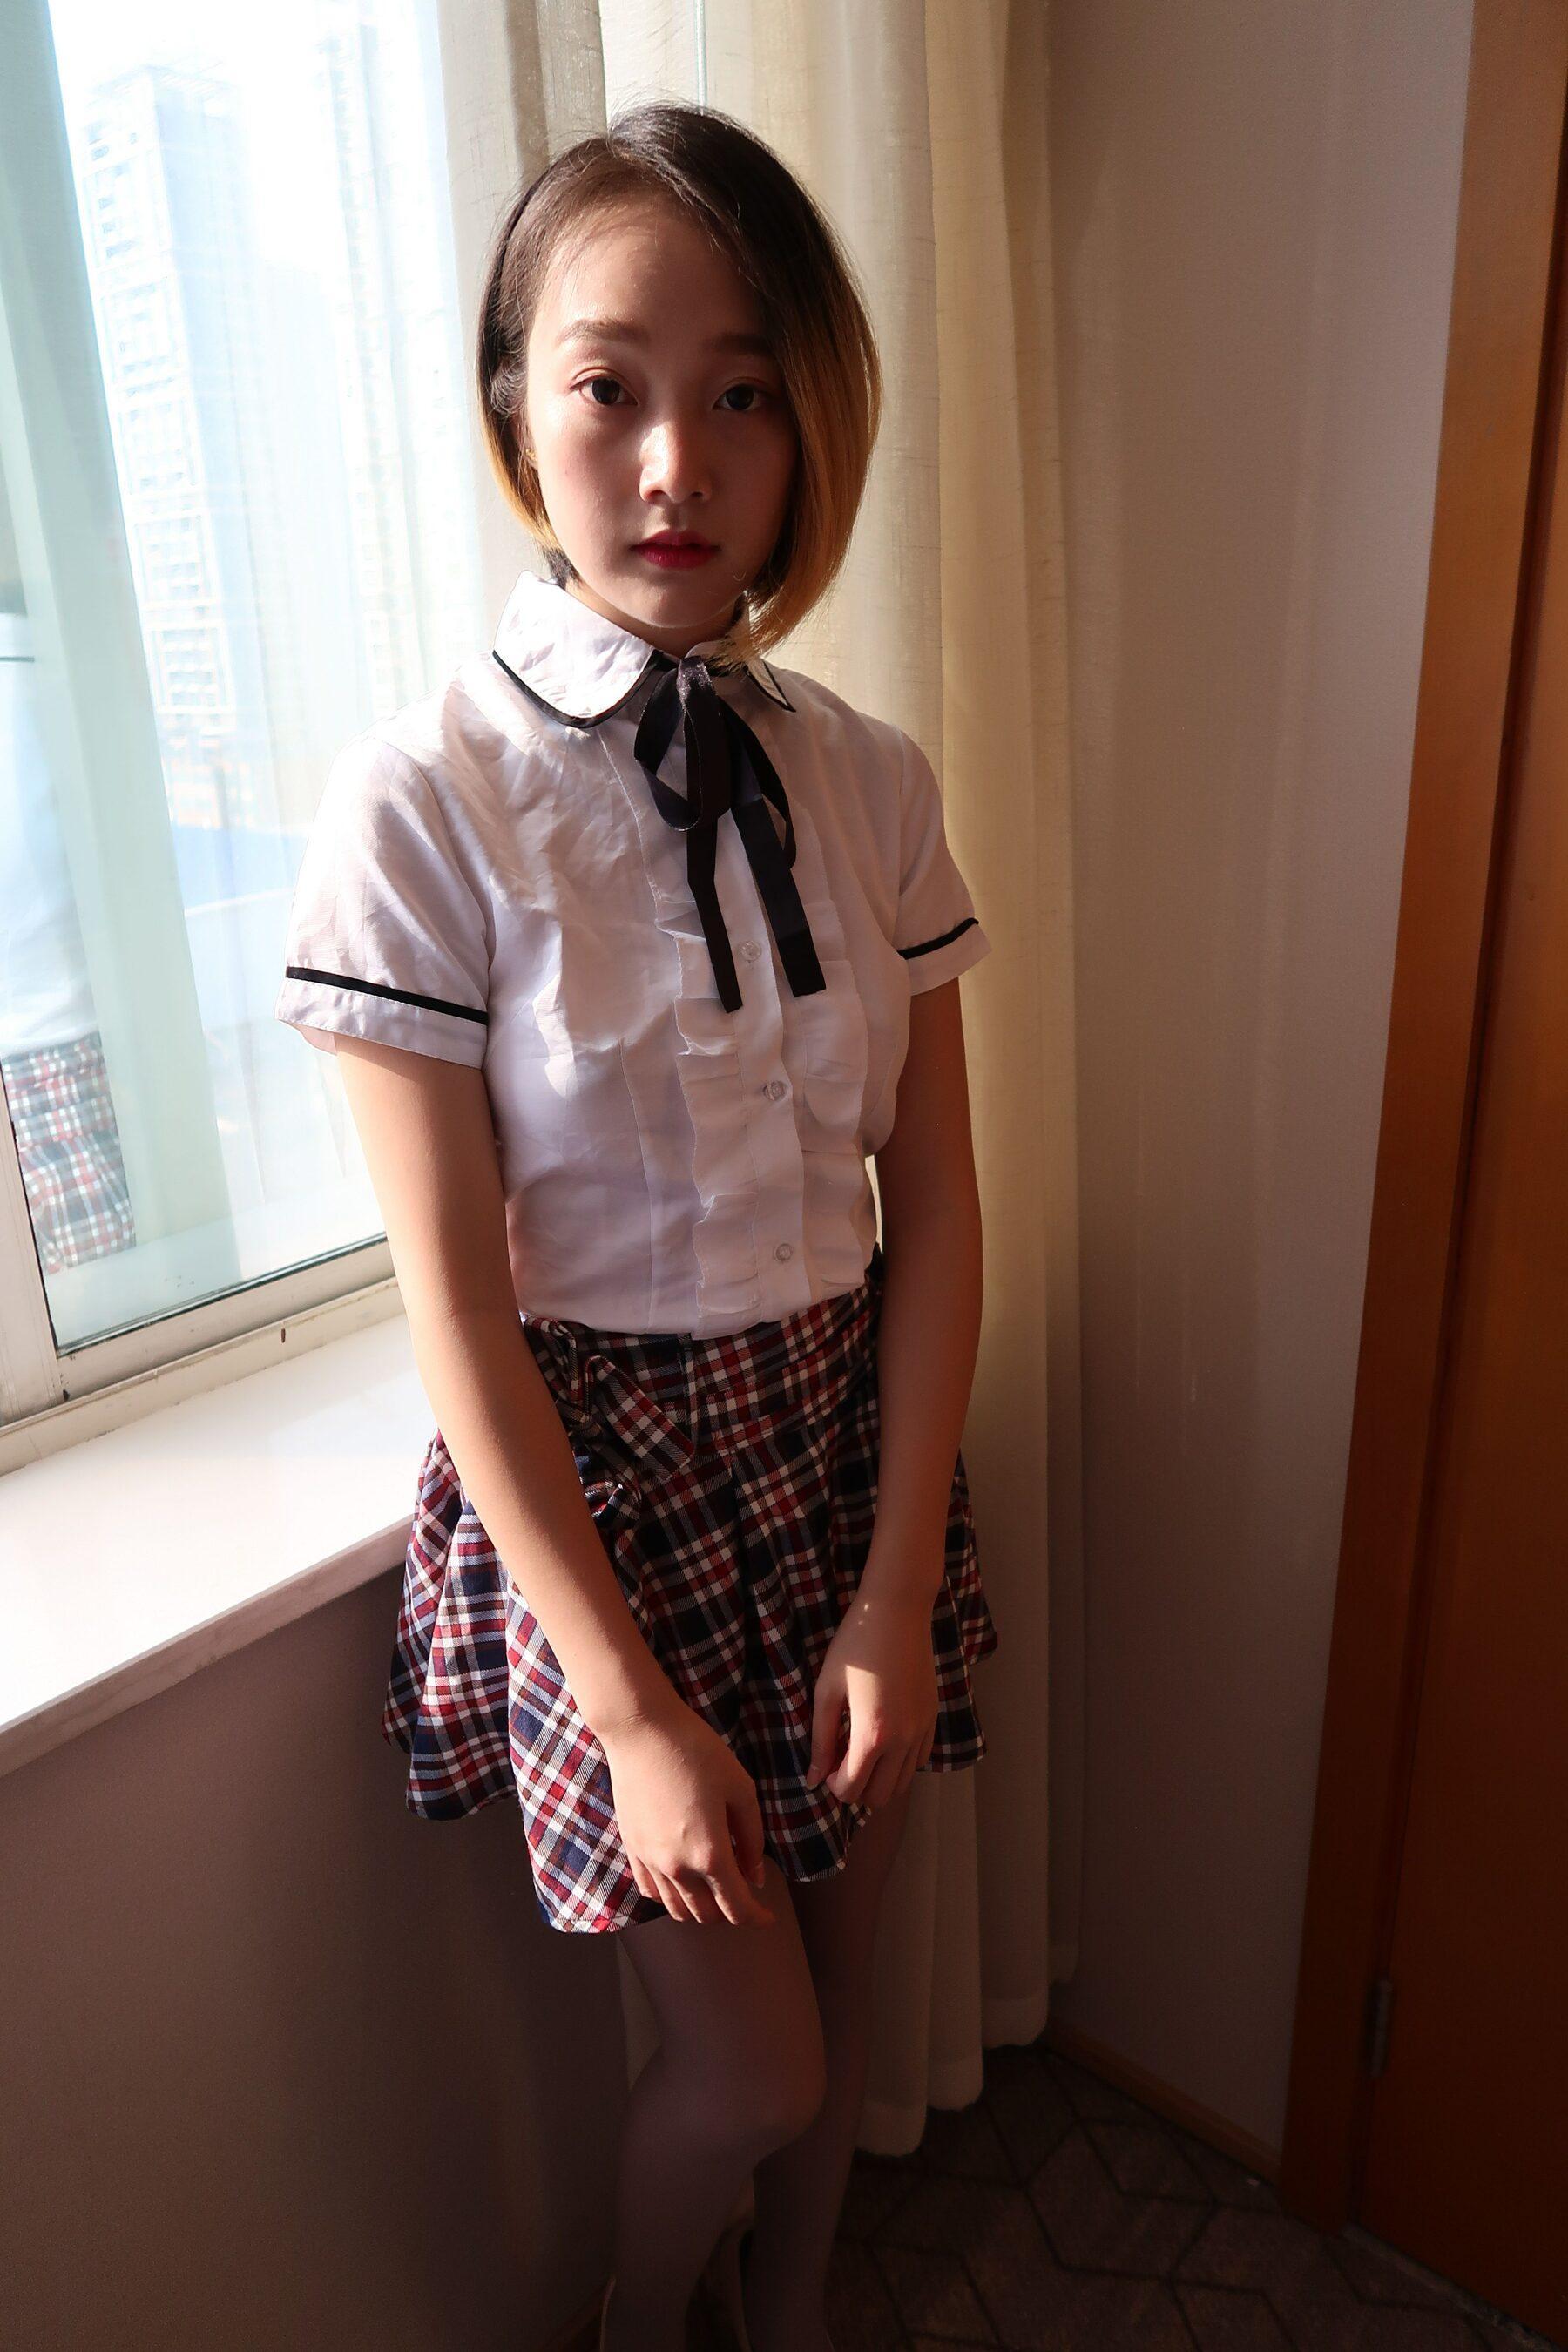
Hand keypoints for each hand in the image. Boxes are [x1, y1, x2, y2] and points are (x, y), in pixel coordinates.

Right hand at [601, 1698, 776, 1928]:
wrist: (641, 1730)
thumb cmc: (697, 1751)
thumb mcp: (740, 1788)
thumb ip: (752, 1837)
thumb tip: (755, 1876)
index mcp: (710, 1853)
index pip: (736, 1906)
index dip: (757, 1917)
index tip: (769, 1916)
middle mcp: (677, 1867)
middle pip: (707, 1915)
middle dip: (730, 1912)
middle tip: (745, 1894)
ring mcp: (650, 1860)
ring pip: (677, 1910)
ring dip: (701, 1909)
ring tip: (716, 1890)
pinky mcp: (632, 1848)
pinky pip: (652, 1891)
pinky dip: (671, 1897)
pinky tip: (684, 1879)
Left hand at [803, 1582, 939, 1809]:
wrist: (897, 1611)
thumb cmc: (855, 1645)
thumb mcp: (827, 1690)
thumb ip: (821, 1739)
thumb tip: (813, 1779)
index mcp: (873, 1735)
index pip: (851, 1789)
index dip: (832, 1784)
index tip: (825, 1763)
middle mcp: (903, 1740)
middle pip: (879, 1796)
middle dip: (855, 1787)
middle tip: (841, 1759)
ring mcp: (923, 1730)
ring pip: (902, 1783)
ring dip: (879, 1779)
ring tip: (861, 1750)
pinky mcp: (933, 1718)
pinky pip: (919, 1760)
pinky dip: (900, 1763)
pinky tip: (884, 1739)